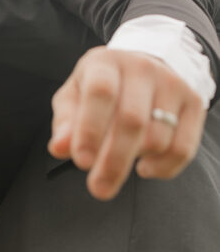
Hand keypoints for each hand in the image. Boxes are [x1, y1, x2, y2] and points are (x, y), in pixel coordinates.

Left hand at [48, 47, 206, 199]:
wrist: (143, 64)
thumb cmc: (101, 86)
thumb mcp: (75, 96)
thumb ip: (65, 122)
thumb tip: (59, 148)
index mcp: (105, 63)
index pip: (100, 92)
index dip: (91, 129)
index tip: (82, 162)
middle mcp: (141, 68)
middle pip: (132, 120)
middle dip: (114, 161)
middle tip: (99, 189)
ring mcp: (171, 84)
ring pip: (158, 138)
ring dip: (135, 161)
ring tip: (117, 161)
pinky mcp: (193, 102)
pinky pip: (182, 148)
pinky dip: (163, 168)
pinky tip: (144, 167)